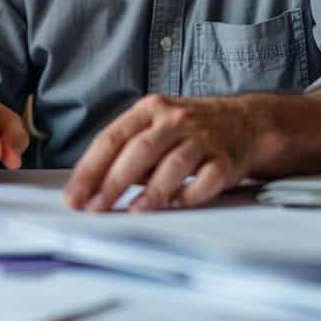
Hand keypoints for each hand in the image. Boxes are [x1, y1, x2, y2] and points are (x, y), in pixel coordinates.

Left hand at [66, 95, 262, 211]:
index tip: (74, 195)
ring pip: (173, 165)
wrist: (245, 121)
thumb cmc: (189, 128)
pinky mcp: (226, 160)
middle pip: (139, 150)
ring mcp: (203, 139)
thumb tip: (93, 187)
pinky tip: (175, 205)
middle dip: (112, 182)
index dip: (89, 169)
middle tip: (94, 208)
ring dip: (151, 191)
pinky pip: (207, 180)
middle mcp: (175, 120)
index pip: (111, 138)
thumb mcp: (154, 126)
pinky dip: (189, 194)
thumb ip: (126, 152)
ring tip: (132, 210)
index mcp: (149, 110)